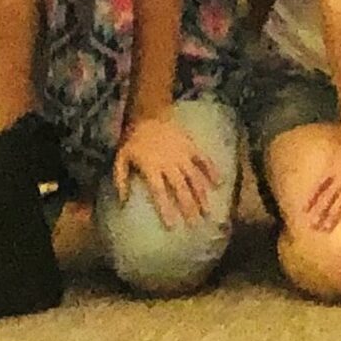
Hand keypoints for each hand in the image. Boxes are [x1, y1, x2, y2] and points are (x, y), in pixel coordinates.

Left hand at [112, 112, 221, 227]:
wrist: (148, 115)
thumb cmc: (133, 140)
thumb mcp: (120, 159)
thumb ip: (120, 181)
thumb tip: (123, 203)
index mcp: (151, 168)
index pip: (160, 193)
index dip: (167, 210)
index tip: (173, 226)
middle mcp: (169, 163)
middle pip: (181, 188)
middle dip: (189, 207)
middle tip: (195, 224)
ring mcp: (183, 154)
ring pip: (195, 177)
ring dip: (202, 194)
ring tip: (208, 210)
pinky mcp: (191, 146)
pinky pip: (204, 160)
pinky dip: (212, 171)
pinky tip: (219, 183)